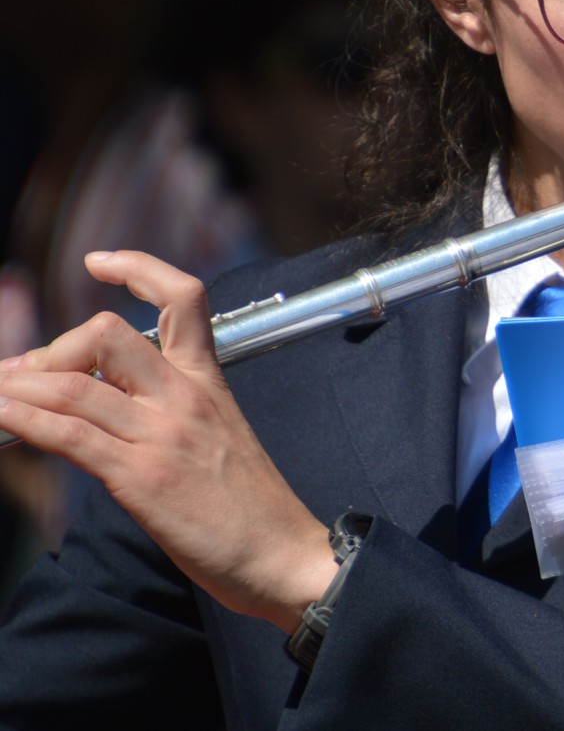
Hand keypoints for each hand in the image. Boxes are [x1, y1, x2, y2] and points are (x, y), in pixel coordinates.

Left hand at [0, 251, 335, 630]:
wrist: (283, 554)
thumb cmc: (252, 507)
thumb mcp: (220, 437)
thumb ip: (174, 410)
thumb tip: (109, 399)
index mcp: (209, 381)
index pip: (182, 296)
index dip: (138, 266)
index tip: (98, 262)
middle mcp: (185, 397)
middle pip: (105, 334)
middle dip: (51, 350)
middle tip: (25, 379)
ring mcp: (162, 435)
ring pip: (72, 387)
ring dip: (16, 389)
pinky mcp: (142, 478)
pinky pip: (68, 435)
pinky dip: (22, 421)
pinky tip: (1, 418)